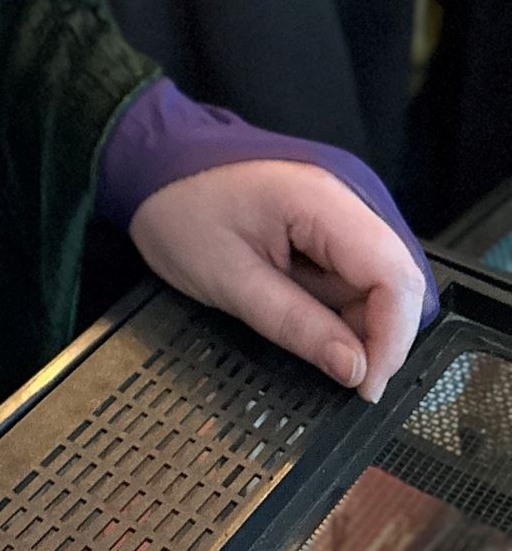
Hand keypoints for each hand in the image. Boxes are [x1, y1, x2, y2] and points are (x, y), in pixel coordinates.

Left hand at [130, 161, 425, 402]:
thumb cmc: (178, 206)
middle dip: (375, 334)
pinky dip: (336, 301)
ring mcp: (340, 205)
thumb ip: (298, 326)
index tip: (365, 385)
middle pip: (398, 280)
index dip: (391, 340)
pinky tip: (296, 298)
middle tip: (335, 368)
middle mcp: (345, 194)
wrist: (153, 165)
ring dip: (352, 319)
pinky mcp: (331, 219)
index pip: (395, 276)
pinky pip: (354, 271)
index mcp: (322, 198)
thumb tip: (356, 371)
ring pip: (379, 281)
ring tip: (291, 313)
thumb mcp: (229, 280)